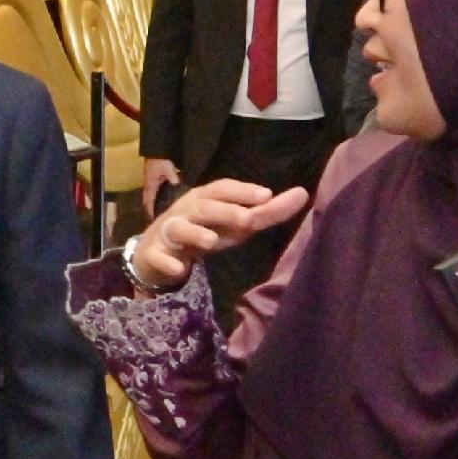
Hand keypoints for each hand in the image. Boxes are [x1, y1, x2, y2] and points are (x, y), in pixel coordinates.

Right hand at [127, 178, 306, 291]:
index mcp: (206, 199)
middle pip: (204, 207)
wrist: (158, 250)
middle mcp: (186, 211)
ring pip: (179, 228)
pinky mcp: (155, 254)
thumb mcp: (235, 223)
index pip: (223, 189)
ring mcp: (169, 232)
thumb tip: (303, 194)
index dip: (242, 191)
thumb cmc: (205, 231)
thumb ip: (267, 211)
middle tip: (247, 219)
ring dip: (195, 233)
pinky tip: (179, 270)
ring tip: (212, 241)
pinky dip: (167, 262)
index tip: (266, 195)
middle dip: (224, 211)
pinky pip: (159, 257)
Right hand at [141, 157, 180, 215]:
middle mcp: (149, 183)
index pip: (148, 199)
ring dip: (153, 200)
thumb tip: (177, 186)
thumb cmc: (160, 159)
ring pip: (151, 193)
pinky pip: (155, 188)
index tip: (152, 219)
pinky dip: (157, 193)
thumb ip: (172, 178)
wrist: (156, 147)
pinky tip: (164, 195)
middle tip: (156, 217)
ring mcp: (151, 179)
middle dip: (150, 207)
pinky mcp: (155, 175)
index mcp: (150, 183)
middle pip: (148, 198)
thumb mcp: (167, 168)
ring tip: (159, 208)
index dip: (149, 209)